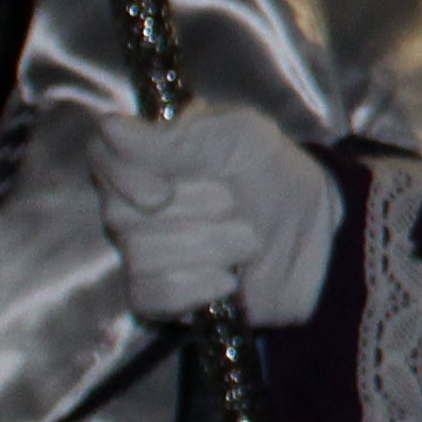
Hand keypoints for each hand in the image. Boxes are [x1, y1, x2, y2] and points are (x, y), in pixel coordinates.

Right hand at [83, 101, 336, 329]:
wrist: (320, 240)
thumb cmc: (278, 177)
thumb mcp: (241, 137)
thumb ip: (179, 136)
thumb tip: (110, 126)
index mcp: (150, 152)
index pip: (100, 154)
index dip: (124, 175)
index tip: (163, 189)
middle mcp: (136, 200)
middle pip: (120, 213)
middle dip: (193, 211)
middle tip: (234, 204)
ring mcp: (144, 250)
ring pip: (142, 255)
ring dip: (209, 247)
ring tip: (244, 238)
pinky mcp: (161, 295)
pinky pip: (154, 295)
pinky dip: (199, 287)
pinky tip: (230, 279)